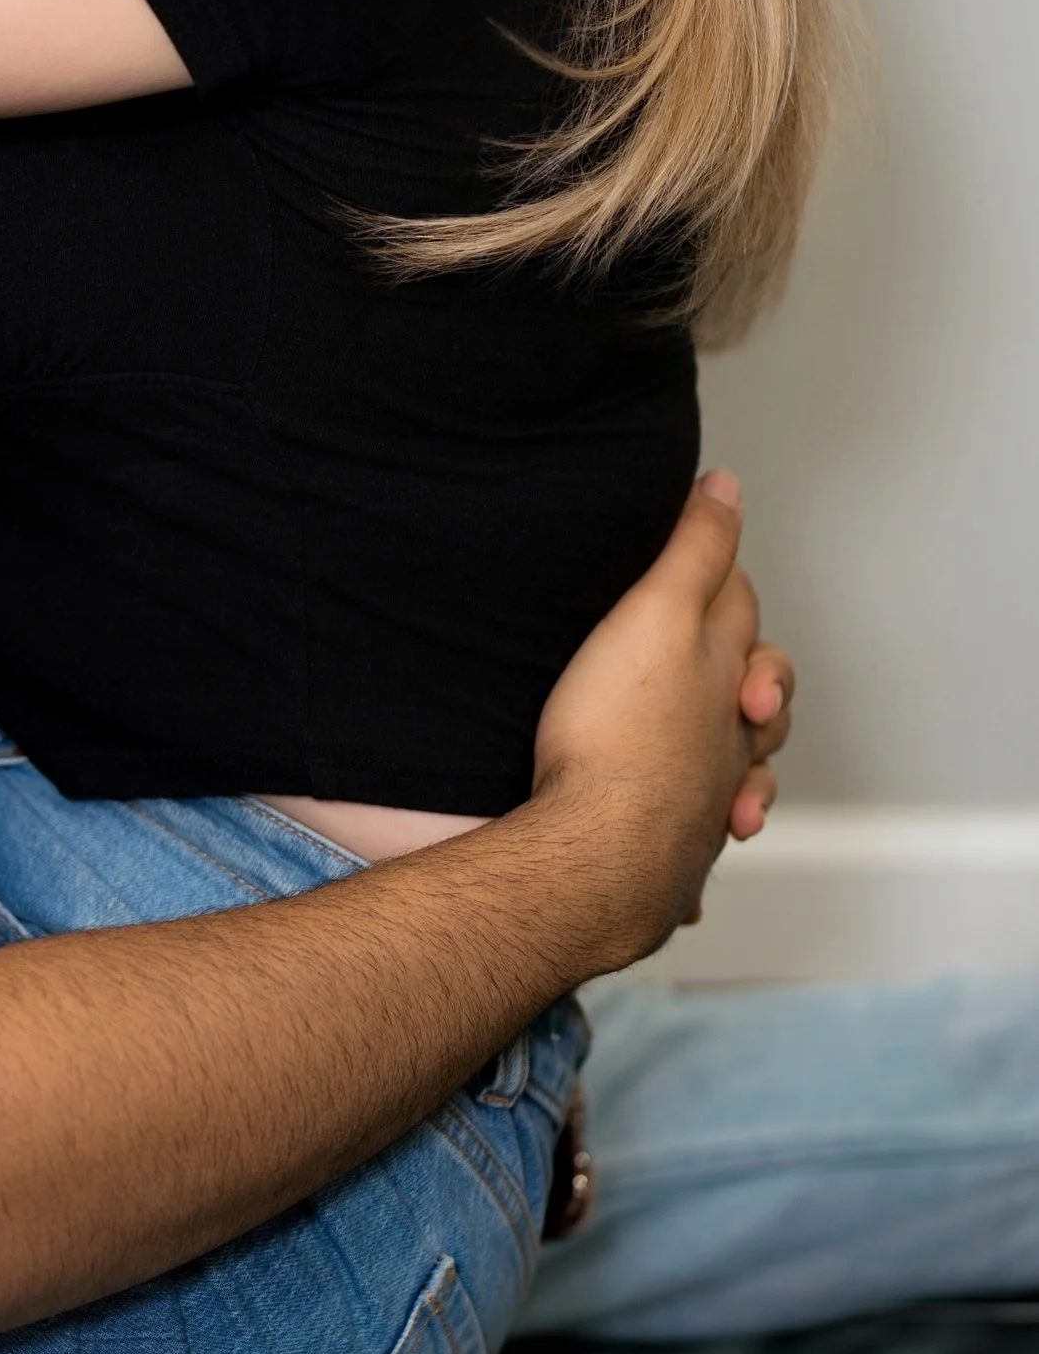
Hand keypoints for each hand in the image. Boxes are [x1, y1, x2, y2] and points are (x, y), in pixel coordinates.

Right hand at [529, 472, 796, 967]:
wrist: (595, 855)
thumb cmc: (617, 735)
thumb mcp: (653, 615)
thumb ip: (695, 551)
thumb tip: (728, 486)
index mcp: (727, 679)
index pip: (740, 614)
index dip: (720, 580)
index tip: (696, 558)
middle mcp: (727, 743)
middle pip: (757, 703)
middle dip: (755, 688)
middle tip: (731, 678)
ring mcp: (703, 804)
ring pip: (739, 779)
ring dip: (742, 778)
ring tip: (732, 780)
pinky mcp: (670, 857)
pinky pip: (693, 849)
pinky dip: (696, 848)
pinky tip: (687, 867)